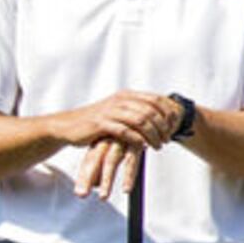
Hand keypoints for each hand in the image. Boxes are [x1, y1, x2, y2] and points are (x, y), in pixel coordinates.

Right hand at [56, 90, 181, 149]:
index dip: (168, 113)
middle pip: (151, 111)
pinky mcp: (101, 124)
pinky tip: (143, 147)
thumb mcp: (119, 111)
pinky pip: (125, 131)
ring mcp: (110, 111)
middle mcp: (120, 100)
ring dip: (153, 135)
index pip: (156, 99)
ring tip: (159, 146)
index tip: (175, 127)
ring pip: (141, 121)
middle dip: (163, 127)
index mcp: (127, 95)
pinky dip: (137, 139)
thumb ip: (137, 111)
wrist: (69, 125)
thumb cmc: (98, 121)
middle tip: (167, 139)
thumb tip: (161, 118)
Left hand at [73, 138, 142, 198]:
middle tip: (81, 195)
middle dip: (86, 178)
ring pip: (111, 161)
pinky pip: (132, 161)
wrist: (156, 113)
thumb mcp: (118, 145)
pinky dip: (128, 176)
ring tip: (103, 197)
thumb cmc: (135, 133)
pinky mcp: (137, 141)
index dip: (83, 177)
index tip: (80, 194)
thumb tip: (94, 185)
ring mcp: (123, 138)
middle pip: (94, 159)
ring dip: (106, 180)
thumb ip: (106, 163)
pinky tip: (125, 189)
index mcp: (102, 140)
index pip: (89, 160)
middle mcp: (110, 139)